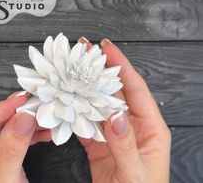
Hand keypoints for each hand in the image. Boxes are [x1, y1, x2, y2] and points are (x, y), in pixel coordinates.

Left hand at [0, 92, 50, 182]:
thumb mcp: (2, 179)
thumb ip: (12, 148)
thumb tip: (24, 118)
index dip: (0, 109)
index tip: (22, 99)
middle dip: (18, 114)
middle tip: (37, 107)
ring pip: (6, 128)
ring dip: (27, 124)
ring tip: (45, 120)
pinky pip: (14, 138)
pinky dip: (30, 135)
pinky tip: (44, 133)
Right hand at [79, 38, 170, 182]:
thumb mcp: (137, 174)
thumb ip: (126, 145)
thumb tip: (115, 116)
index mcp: (151, 127)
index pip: (135, 88)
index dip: (121, 65)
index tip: (107, 48)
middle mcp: (132, 124)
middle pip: (114, 91)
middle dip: (99, 70)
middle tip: (85, 53)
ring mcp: (114, 132)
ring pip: (98, 103)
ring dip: (85, 89)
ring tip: (73, 72)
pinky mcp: (100, 142)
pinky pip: (87, 122)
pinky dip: (77, 112)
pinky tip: (67, 102)